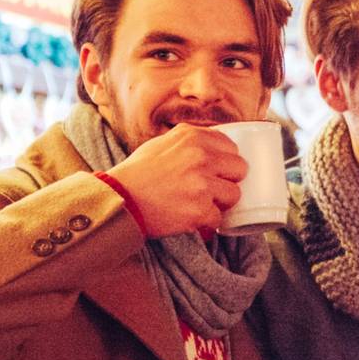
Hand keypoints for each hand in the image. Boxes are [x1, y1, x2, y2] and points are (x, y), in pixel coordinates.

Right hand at [103, 124, 247, 237]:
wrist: (118, 200)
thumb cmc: (139, 173)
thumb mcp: (162, 143)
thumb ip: (191, 140)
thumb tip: (218, 144)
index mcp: (193, 137)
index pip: (232, 147)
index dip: (226, 162)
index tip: (217, 171)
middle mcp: (200, 157)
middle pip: (240, 169)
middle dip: (228, 181)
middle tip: (210, 189)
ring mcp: (201, 184)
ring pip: (234, 195)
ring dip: (220, 203)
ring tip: (198, 204)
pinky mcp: (200, 210)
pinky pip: (219, 219)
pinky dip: (206, 222)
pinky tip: (190, 217)